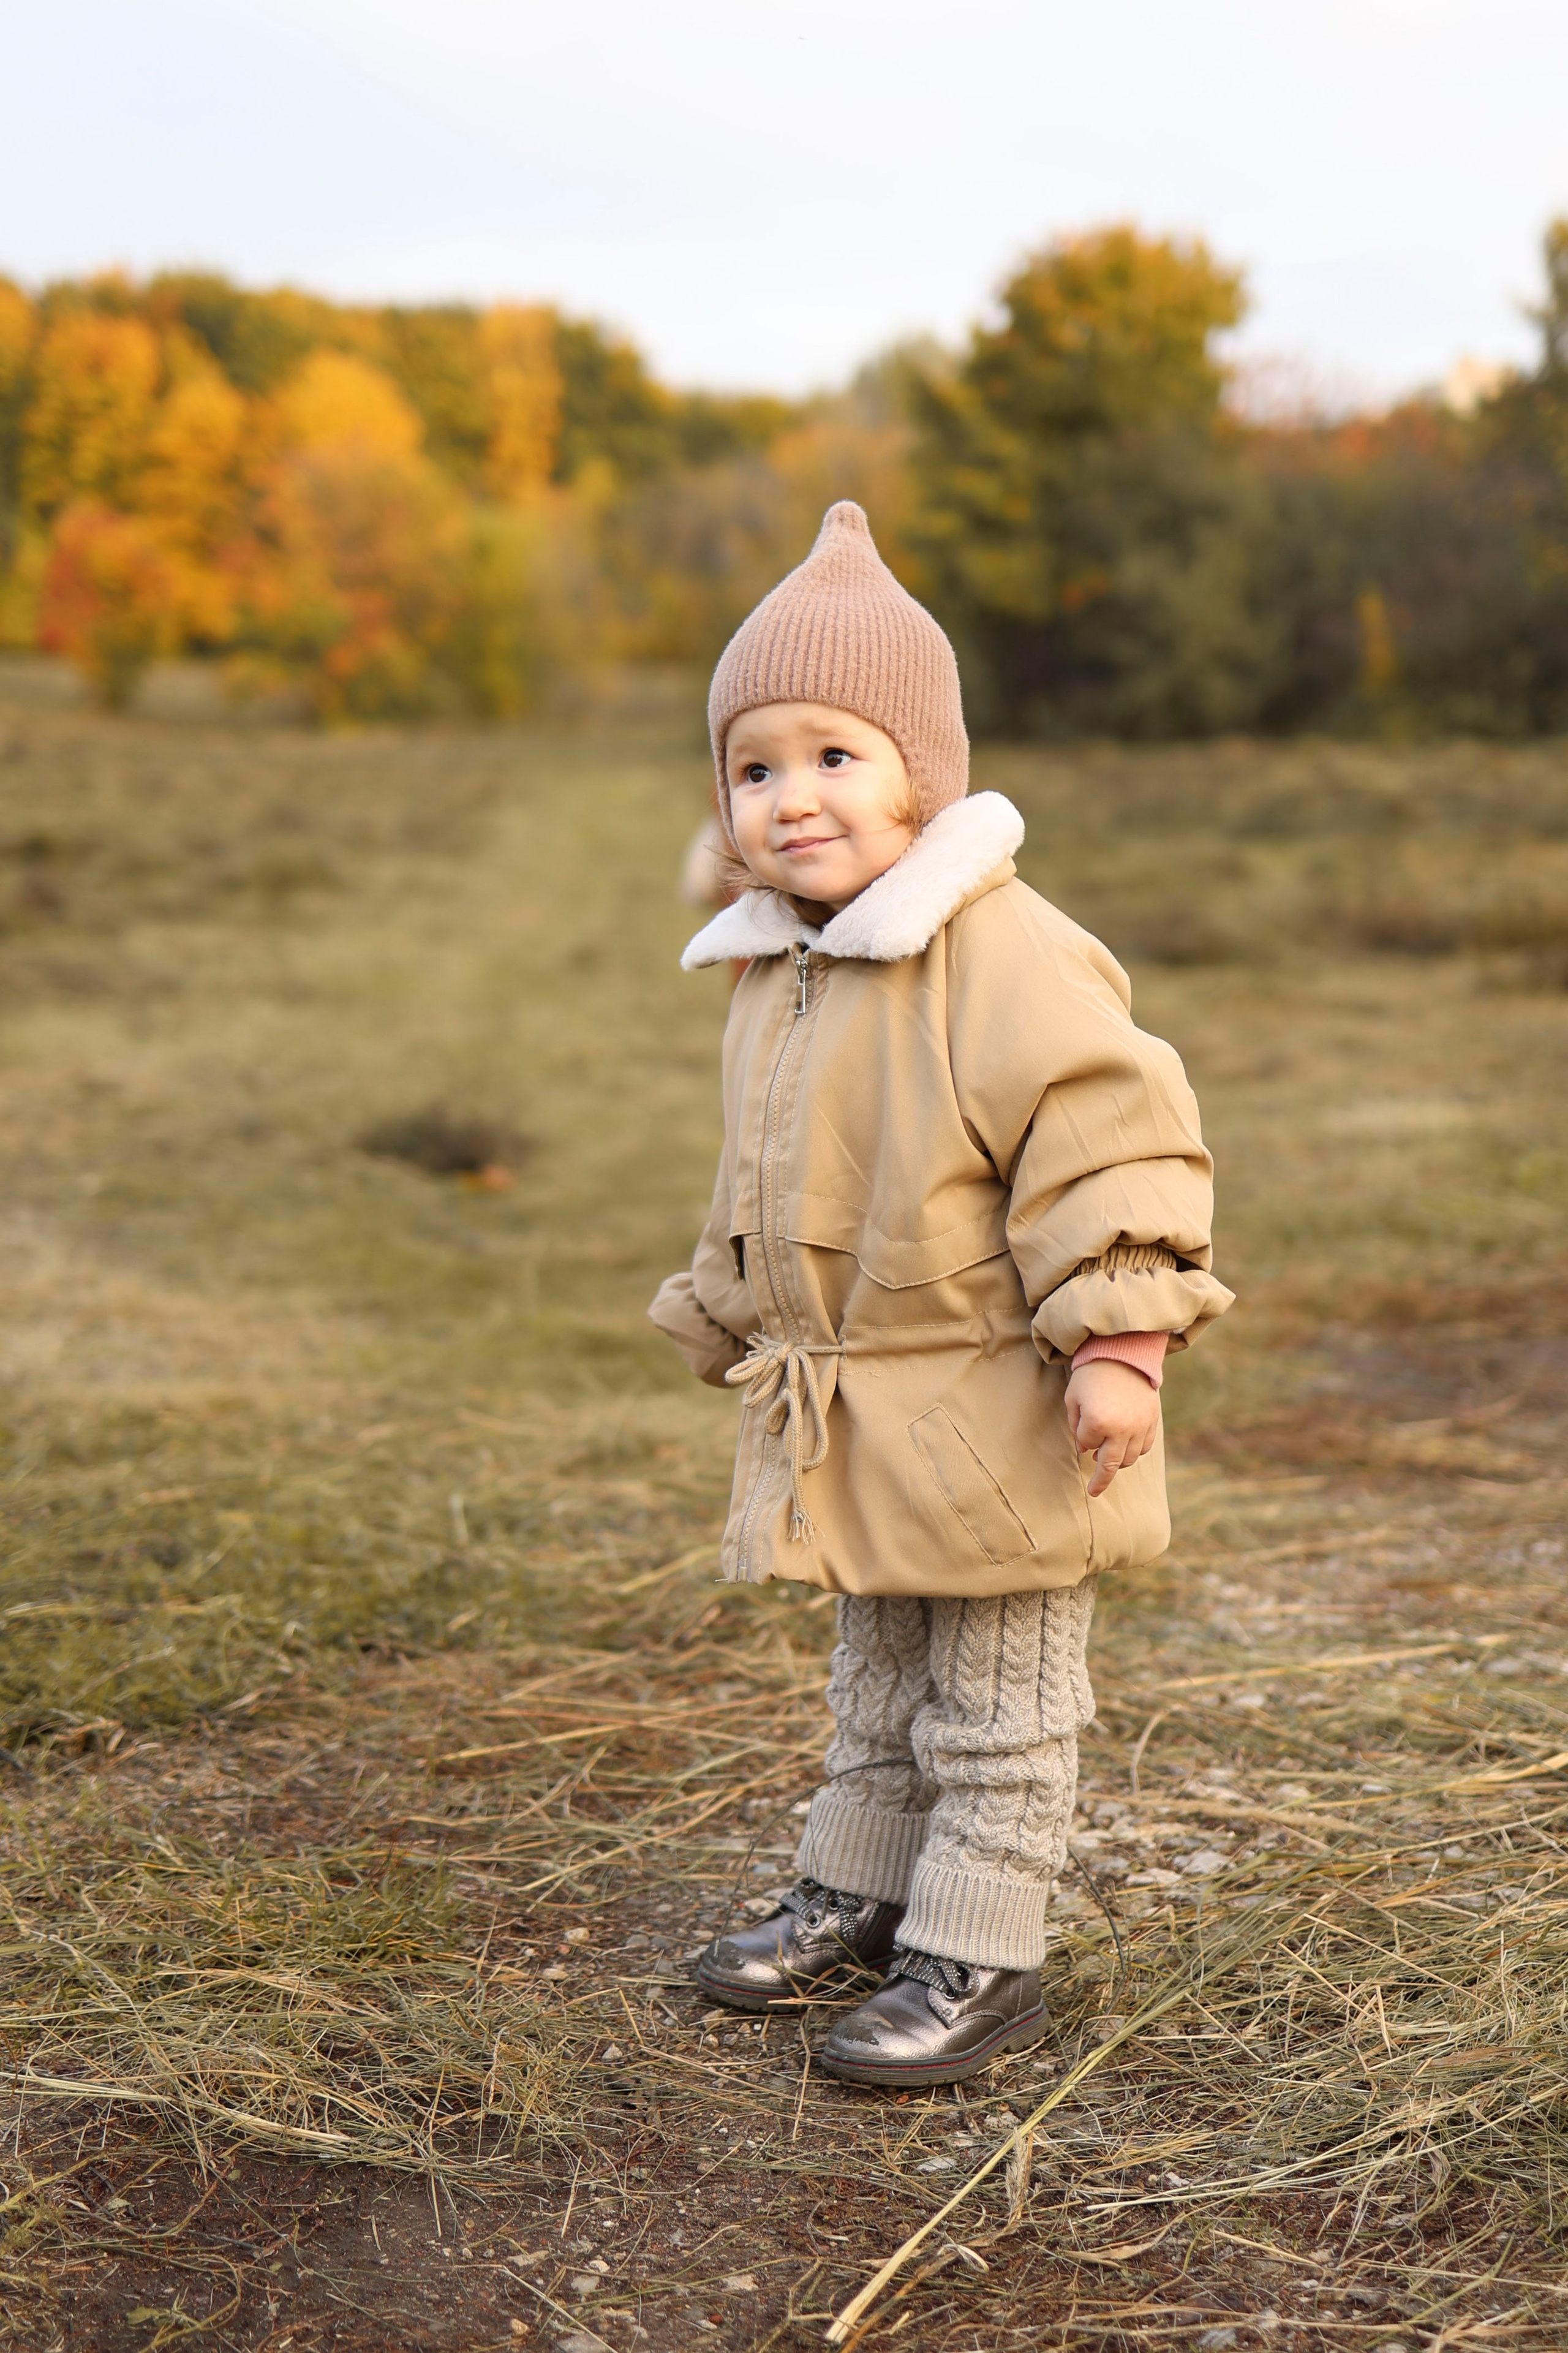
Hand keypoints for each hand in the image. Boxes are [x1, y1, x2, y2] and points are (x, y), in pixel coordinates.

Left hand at [1064, 1359, 1160, 1498]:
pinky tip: (1125, 1448)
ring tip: (1107, 1458)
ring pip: (1128, 1459)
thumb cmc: (1092, 1374)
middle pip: (1110, 1464)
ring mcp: (1139, 1426)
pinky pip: (1144, 1447)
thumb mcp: (1073, 1397)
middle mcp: (1121, 1428)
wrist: (1124, 1352)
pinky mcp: (1152, 1421)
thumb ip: (1076, 1425)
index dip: (1082, 1437)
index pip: (1087, 1443)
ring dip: (1117, 1463)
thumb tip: (1085, 1448)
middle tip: (1094, 1492)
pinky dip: (1133, 1452)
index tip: (1081, 1430)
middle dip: (1100, 1481)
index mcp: (1098, 1421)